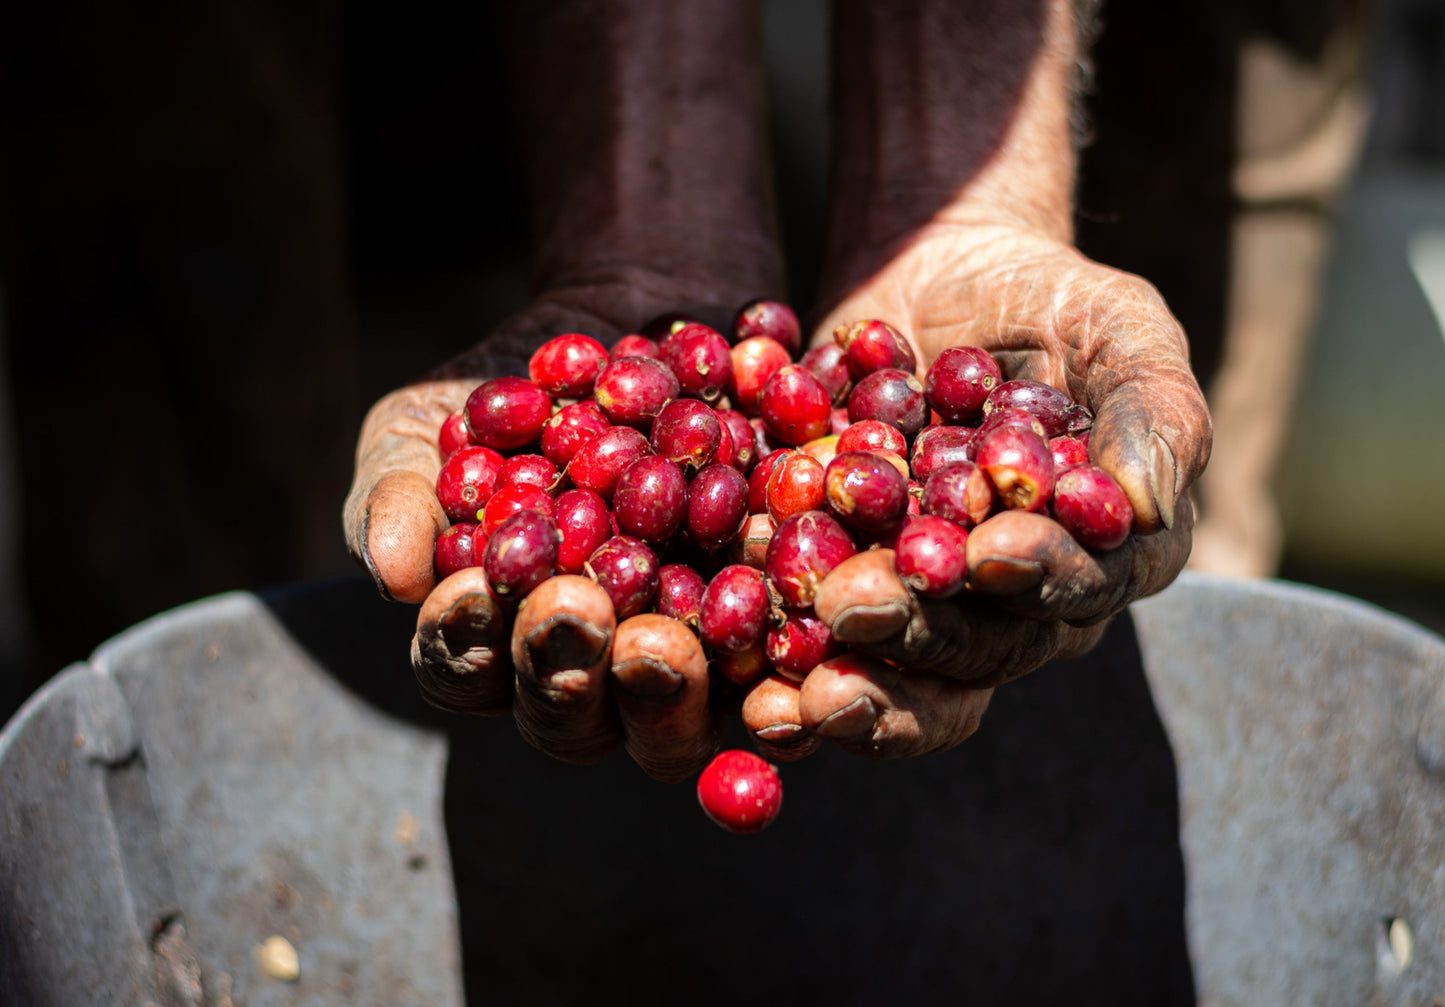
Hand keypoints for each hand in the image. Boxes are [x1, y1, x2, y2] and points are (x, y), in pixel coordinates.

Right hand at [344, 281, 739, 781]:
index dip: (465, 638)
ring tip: (660, 638)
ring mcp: (682, 670)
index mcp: (497, 646)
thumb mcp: (426, 427)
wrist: (631, 337)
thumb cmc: (506, 397)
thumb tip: (397, 577)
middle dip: (565, 670)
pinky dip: (769, 680)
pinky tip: (765, 634)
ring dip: (662, 693)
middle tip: (576, 608)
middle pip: (572, 721)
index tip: (469, 586)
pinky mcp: (766, 644)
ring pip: (668, 728)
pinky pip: (771, 687)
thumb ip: (396, 496)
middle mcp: (589, 678)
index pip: (467, 670)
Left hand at [742, 225, 1209, 759]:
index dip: (1037, 576)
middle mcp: (1022, 604)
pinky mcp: (847, 590)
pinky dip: (783, 671)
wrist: (932, 276)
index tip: (985, 552)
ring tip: (791, 692)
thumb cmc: (1046, 297)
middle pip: (982, 649)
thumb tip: (1146, 507)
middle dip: (919, 632)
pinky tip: (746, 688)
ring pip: (901, 670)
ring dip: (849, 682)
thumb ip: (1154, 409)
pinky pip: (820, 648)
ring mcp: (931, 606)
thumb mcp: (1119, 326)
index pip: (1080, 584)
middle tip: (854, 608)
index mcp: (1103, 556)